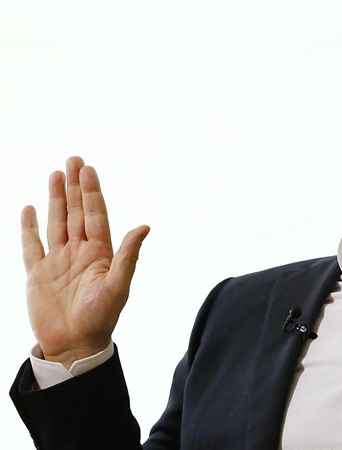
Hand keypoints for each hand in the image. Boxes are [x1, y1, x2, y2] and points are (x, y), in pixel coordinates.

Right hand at [21, 156, 148, 368]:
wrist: (74, 345)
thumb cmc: (101, 318)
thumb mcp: (118, 286)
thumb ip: (128, 256)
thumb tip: (144, 227)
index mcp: (99, 253)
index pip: (95, 214)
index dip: (92, 191)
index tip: (88, 169)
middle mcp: (79, 252)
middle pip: (77, 212)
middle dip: (75, 186)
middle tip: (73, 160)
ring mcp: (58, 261)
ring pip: (56, 222)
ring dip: (56, 199)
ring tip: (56, 175)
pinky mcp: (37, 274)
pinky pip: (32, 245)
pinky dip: (29, 228)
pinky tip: (30, 209)